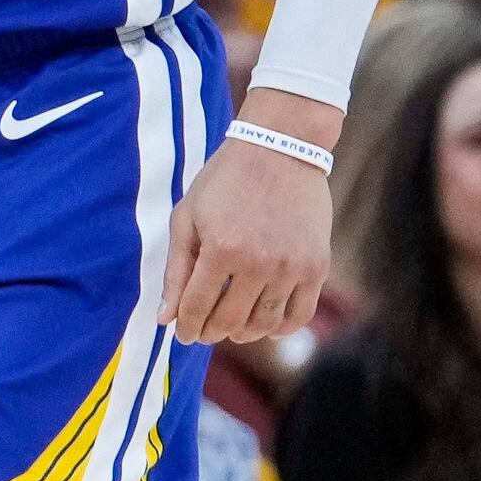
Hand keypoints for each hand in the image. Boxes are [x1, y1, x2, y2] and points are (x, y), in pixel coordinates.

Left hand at [165, 102, 337, 344]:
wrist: (282, 147)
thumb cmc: (226, 179)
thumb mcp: (188, 216)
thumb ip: (176, 269)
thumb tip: (165, 318)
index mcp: (221, 249)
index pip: (197, 308)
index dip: (186, 326)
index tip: (183, 333)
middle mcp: (258, 263)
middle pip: (229, 321)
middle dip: (210, 332)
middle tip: (204, 330)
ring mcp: (291, 266)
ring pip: (263, 324)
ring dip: (242, 333)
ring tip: (233, 326)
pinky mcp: (316, 265)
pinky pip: (299, 315)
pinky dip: (280, 329)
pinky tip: (266, 324)